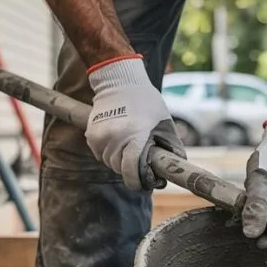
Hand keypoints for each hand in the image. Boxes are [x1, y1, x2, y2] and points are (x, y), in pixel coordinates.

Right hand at [84, 54, 185, 190]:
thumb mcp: (164, 123)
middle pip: (120, 169)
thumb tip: (176, 169)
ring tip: (130, 147)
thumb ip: (171, 147)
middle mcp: (113, 138)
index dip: (139, 182)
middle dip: (132, 169)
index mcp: (134, 136)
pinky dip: (110, 152)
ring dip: (120, 161)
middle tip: (142, 162)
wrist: (119, 81)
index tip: (145, 184)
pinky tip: (119, 141)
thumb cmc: (146, 101)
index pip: (131, 171)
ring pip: (109, 162)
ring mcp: (99, 137)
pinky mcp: (91, 135)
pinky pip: (101, 154)